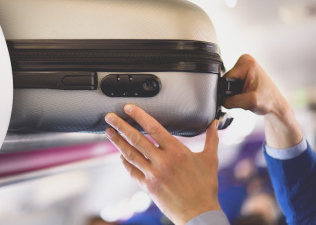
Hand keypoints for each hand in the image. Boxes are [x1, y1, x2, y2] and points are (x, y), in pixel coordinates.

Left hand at [104, 104, 220, 224]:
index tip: (128, 108)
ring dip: (117, 142)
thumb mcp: (210, 160)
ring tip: (108, 132)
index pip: (153, 128)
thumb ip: (211, 139)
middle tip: (109, 117)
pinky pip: (132, 171)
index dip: (139, 116)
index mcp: (177, 151)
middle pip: (136, 139)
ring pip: (130, 154)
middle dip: (120, 126)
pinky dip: (125, 162)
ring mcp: (153, 174)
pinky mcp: (148, 186)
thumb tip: (215, 123)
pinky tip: (120, 155)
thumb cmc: (206, 187)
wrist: (199, 213)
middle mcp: (162, 161)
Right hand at [223, 54, 301, 147]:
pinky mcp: (243, 73)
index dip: (230, 91)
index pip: (226, 79)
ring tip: (246, 96)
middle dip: (232, 92)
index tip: (242, 95)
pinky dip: (236, 92)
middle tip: (245, 96)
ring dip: (234, 93)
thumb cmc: (269, 101)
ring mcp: (244, 66)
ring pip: (227, 84)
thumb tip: (220, 100)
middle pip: (226, 81)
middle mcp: (245, 61)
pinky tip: (245, 94)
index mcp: (246, 62)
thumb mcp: (249, 102)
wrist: (276, 105)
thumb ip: (231, 101)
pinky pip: (231, 85)